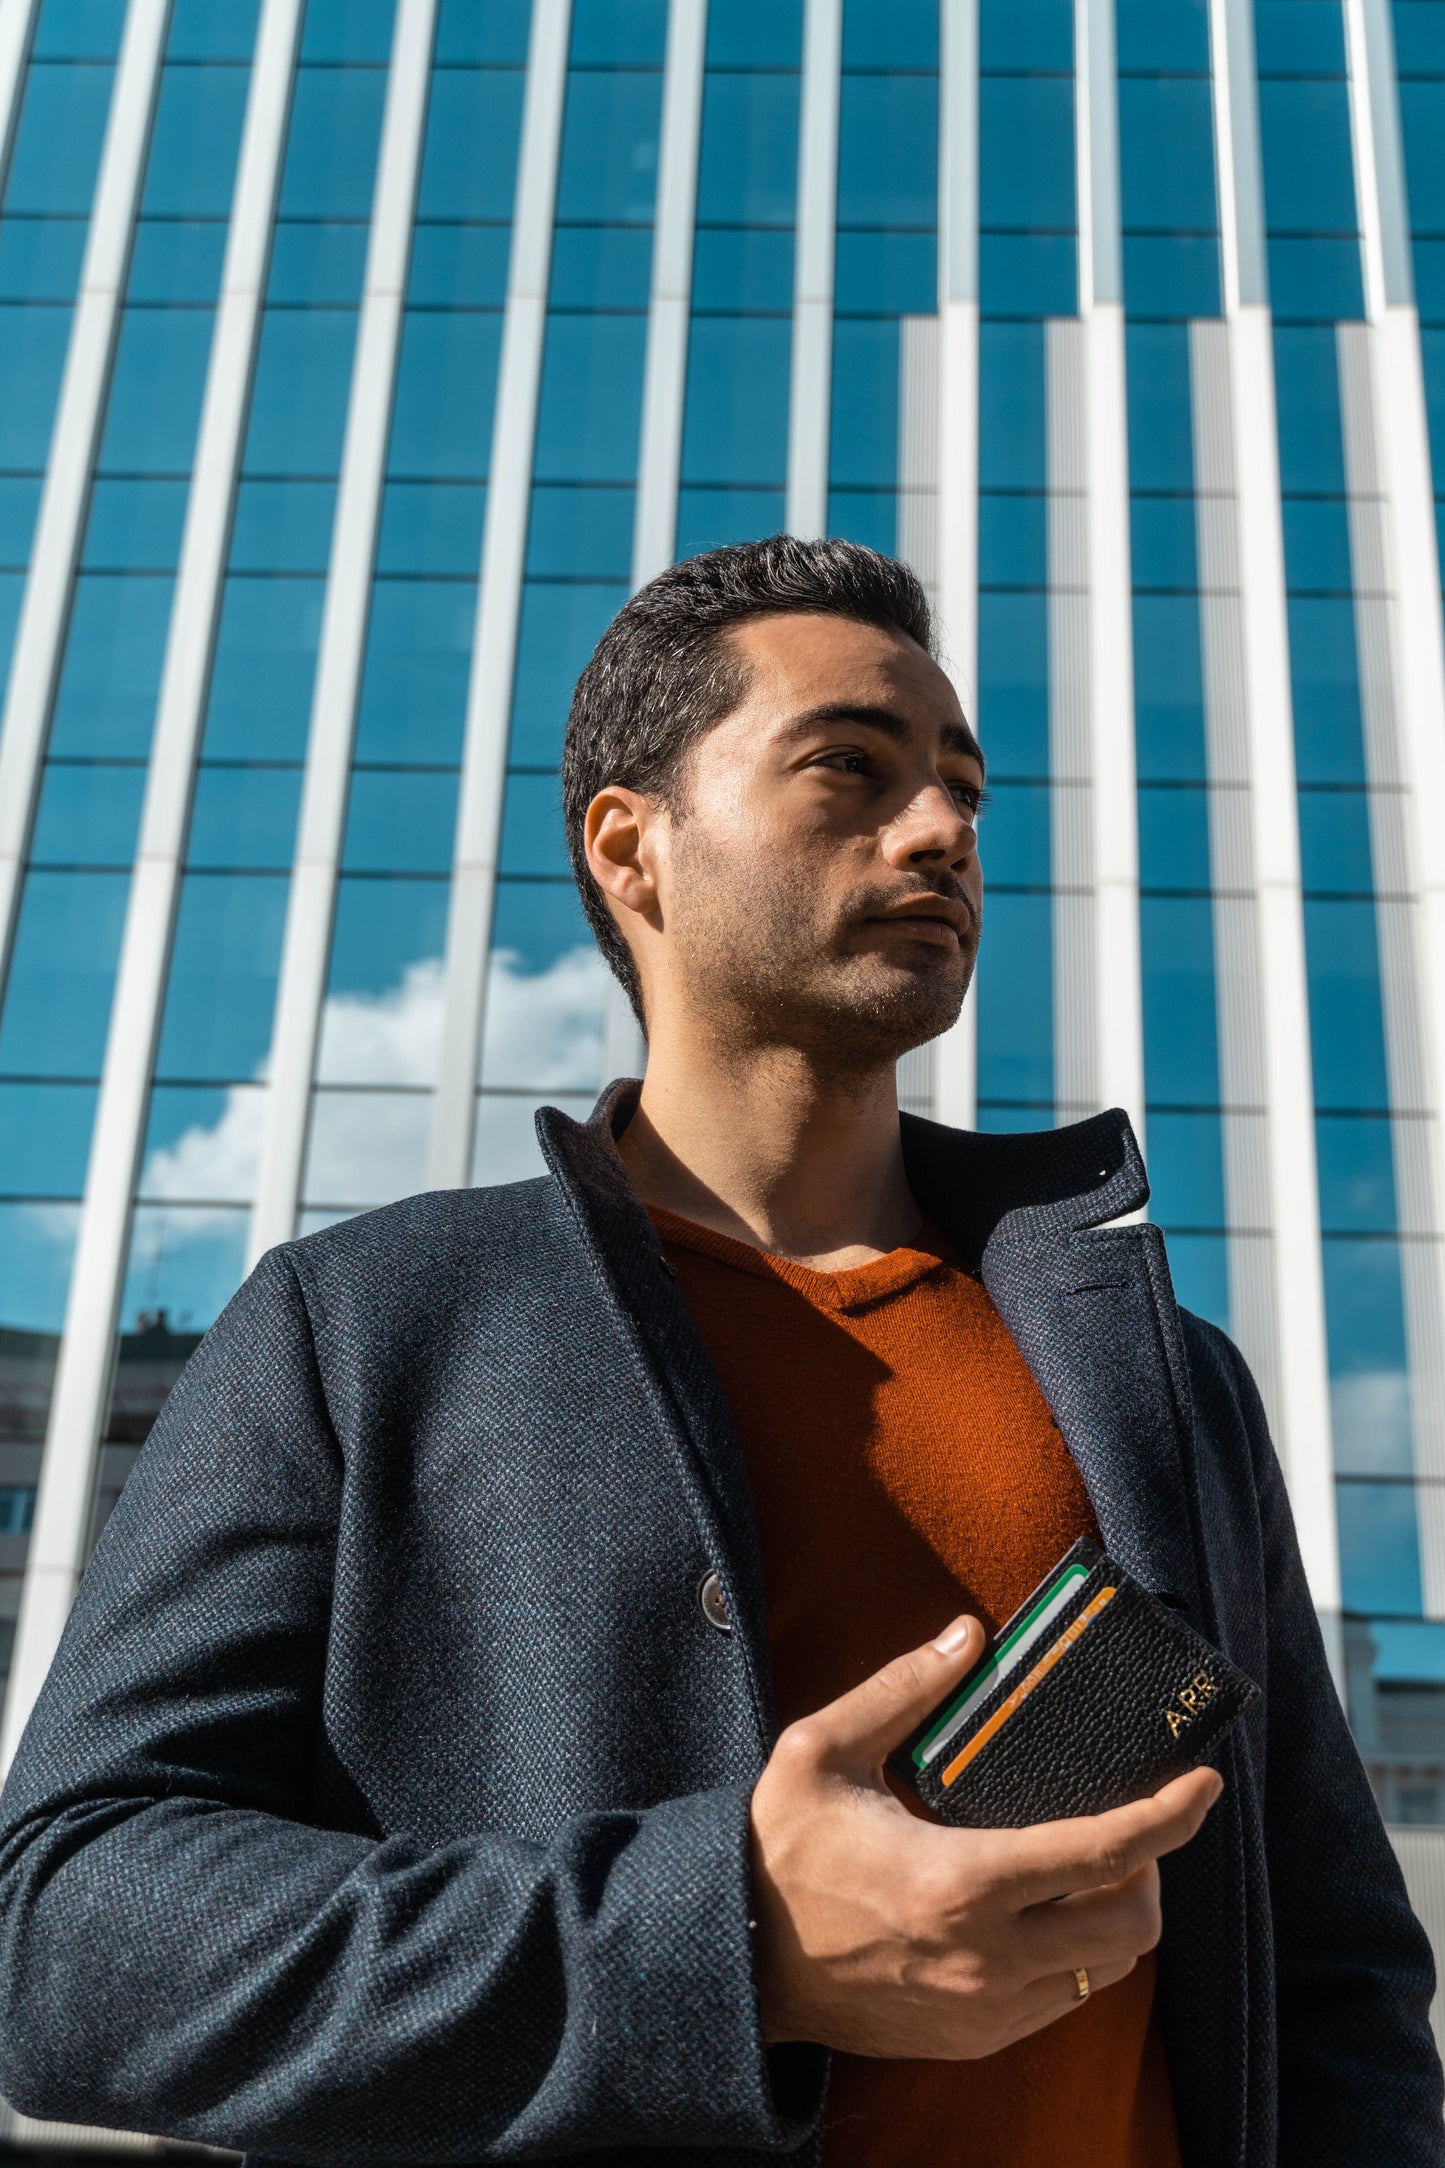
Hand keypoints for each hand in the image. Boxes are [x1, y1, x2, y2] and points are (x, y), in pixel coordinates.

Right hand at [749, 1615, 1222, 2059]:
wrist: (737, 1959)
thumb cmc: (778, 1848)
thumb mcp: (822, 1749)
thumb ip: (904, 1688)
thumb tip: (970, 1636)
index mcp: (959, 1881)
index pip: (1103, 1852)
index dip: (1169, 1816)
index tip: (1203, 1782)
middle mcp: (987, 1958)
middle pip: (1132, 1924)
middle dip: (1150, 1868)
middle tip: (1127, 1824)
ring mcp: (984, 2009)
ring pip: (1107, 1970)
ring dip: (1115, 1915)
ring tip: (1086, 1865)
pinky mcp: (973, 2037)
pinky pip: (1065, 2001)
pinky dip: (1076, 1955)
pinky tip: (1042, 1912)